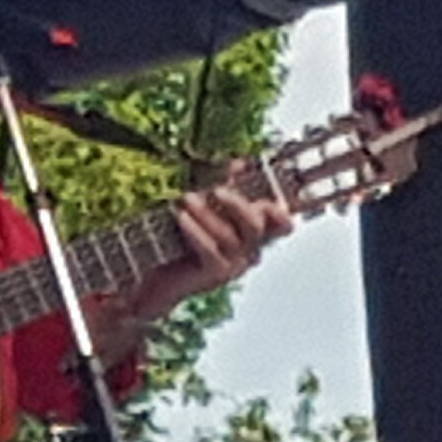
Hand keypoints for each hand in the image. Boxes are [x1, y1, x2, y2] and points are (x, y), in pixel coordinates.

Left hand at [112, 178, 296, 330]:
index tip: (259, 182)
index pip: (282, 223)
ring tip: (186, 198)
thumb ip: (224, 188)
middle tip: (216, 190)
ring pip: (230, 236)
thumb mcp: (205, 210)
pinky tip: (181, 217)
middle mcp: (249, 250)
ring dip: (207, 214)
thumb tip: (240, 161)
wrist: (159, 280)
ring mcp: (234, 265)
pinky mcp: (215, 274)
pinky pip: (210, 250)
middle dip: (237, 205)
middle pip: (257, 225)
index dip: (277, 203)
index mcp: (252, 234)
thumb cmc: (182, 242)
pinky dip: (196, 231)